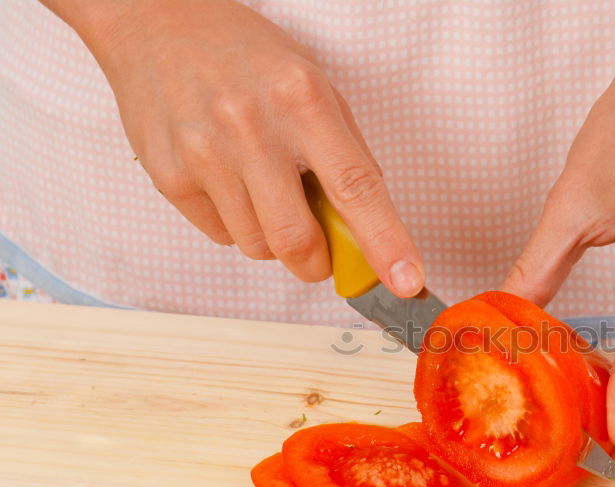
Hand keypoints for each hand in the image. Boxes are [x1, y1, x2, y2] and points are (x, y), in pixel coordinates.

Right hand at [71, 0, 422, 293]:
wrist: (156, 23)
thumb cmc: (246, 57)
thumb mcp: (314, 86)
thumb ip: (345, 155)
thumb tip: (370, 226)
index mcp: (301, 99)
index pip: (355, 187)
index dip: (385, 241)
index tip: (405, 280)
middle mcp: (252, 127)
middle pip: (297, 240)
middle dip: (317, 264)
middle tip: (320, 253)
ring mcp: (204, 153)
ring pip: (258, 246)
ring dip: (274, 239)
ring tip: (265, 191)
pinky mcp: (169, 175)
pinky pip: (221, 235)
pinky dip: (237, 224)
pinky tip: (229, 181)